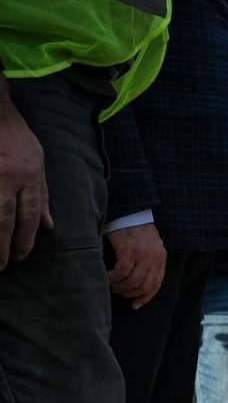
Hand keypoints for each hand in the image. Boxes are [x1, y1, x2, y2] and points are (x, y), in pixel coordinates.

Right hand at [0, 101, 52, 269]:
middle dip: (4, 245)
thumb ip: (42, 194)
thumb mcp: (37, 162)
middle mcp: (7, 177)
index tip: (21, 255)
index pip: (29, 214)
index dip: (25, 238)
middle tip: (3, 265)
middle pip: (5, 219)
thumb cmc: (16, 138)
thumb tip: (47, 226)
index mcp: (28, 175)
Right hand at [107, 223, 166, 308]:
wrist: (130, 213)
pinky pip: (122, 272)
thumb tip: (140, 287)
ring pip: (132, 281)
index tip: (135, 305)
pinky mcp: (128, 251)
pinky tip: (109, 275)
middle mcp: (154, 258)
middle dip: (130, 293)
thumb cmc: (136, 232)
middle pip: (144, 286)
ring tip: (113, 284)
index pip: (156, 285)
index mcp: (161, 259)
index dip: (145, 298)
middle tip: (119, 291)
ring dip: (120, 287)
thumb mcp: (149, 248)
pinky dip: (114, 277)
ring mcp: (142, 255)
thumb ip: (149, 264)